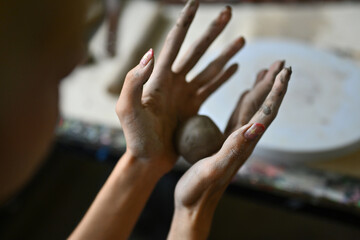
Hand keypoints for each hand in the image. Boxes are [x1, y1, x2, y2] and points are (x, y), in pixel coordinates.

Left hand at [116, 0, 243, 173]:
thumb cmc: (135, 137)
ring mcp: (185, 93)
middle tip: (228, 12)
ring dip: (225, 54)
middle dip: (213, 31)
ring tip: (242, 40)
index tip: (195, 2)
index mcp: (158, 78)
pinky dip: (223, 77)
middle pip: (196, 50)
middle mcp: (173, 81)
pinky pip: (211, 87)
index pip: (173, 42)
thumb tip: (150, 52)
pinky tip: (235, 67)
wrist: (147, 160)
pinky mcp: (193, 106)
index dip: (185, 21)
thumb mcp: (128, 109)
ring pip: (209, 68)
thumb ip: (134, 81)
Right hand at [168, 62, 291, 239]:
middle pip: (262, 107)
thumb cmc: (198, 192)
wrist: (193, 206)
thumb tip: (256, 127)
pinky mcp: (223, 142)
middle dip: (273, 84)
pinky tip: (245, 94)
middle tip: (282, 63)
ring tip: (266, 72)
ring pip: (251, 109)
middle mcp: (242, 141)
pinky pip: (237, 116)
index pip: (265, 113)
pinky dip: (244, 101)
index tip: (285, 71)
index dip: (276, 92)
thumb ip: (232, 149)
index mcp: (242, 144)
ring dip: (261, 90)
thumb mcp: (213, 170)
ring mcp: (234, 141)